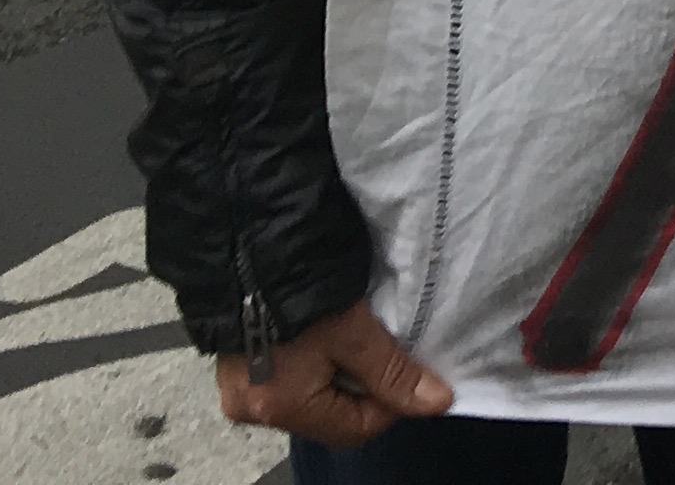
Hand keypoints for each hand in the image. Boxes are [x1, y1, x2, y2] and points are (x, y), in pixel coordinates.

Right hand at [214, 298, 452, 447]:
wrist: (248, 244)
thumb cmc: (302, 288)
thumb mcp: (355, 332)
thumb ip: (394, 373)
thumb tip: (437, 402)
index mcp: (280, 408)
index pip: (354, 429)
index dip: (392, 405)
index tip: (414, 376)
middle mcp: (252, 408)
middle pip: (329, 417)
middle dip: (366, 392)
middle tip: (387, 355)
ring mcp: (239, 386)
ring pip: (310, 398)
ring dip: (341, 376)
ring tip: (359, 342)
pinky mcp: (238, 364)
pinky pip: (288, 379)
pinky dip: (316, 365)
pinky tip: (330, 337)